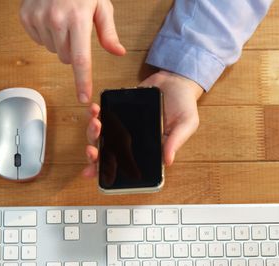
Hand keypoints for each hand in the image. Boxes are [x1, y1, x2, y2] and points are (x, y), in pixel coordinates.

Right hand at [19, 0, 125, 103]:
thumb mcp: (101, 5)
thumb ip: (108, 32)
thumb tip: (118, 52)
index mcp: (78, 19)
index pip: (81, 60)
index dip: (82, 81)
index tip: (83, 97)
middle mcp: (56, 20)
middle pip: (66, 58)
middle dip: (74, 51)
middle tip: (76, 30)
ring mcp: (38, 18)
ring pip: (52, 50)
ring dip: (59, 42)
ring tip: (62, 20)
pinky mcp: (25, 16)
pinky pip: (37, 40)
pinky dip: (45, 34)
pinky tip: (50, 18)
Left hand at [82, 70, 203, 177]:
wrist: (176, 80)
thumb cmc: (184, 105)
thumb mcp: (186, 123)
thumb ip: (176, 141)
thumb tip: (167, 161)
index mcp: (147, 149)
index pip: (125, 165)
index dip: (107, 170)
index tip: (95, 170)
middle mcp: (132, 140)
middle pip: (107, 152)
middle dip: (95, 153)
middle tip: (92, 149)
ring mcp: (124, 125)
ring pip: (101, 134)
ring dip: (92, 132)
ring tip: (95, 123)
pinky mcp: (119, 109)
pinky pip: (102, 114)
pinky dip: (95, 113)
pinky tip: (95, 109)